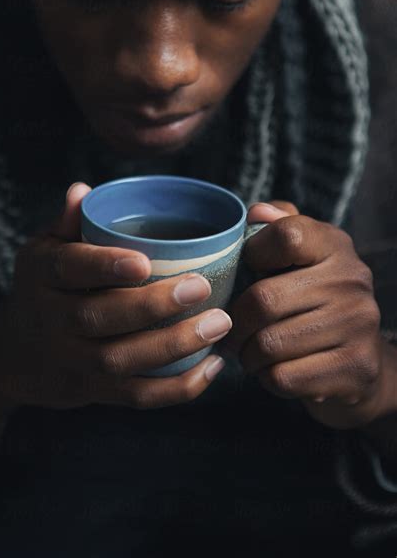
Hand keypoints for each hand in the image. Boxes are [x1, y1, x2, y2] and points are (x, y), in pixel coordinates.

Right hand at [0, 183, 230, 411]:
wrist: (14, 354)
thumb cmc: (45, 286)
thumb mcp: (45, 249)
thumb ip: (68, 222)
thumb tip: (83, 190)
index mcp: (41, 274)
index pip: (68, 268)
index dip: (104, 265)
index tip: (144, 262)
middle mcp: (50, 320)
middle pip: (98, 317)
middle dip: (152, 306)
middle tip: (202, 288)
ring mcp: (71, 360)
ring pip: (119, 360)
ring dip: (173, 345)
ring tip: (219, 324)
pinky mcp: (92, 391)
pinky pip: (135, 396)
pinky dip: (177, 388)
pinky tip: (212, 366)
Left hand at [216, 200, 392, 429]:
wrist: (360, 360)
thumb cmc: (313, 298)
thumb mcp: (300, 256)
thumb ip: (276, 226)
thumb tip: (256, 212)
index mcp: (334, 244)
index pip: (286, 235)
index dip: (252, 254)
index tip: (247, 271)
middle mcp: (352, 280)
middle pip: (264, 299)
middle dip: (235, 322)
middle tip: (228, 331)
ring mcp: (358, 324)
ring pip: (269, 344)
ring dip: (247, 354)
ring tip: (248, 351)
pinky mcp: (356, 367)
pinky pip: (284, 377)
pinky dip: (266, 377)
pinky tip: (271, 369)